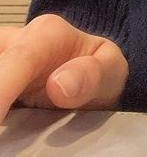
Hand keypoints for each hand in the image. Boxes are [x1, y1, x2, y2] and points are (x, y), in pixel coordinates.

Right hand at [0, 13, 127, 121]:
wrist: (93, 73)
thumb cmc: (99, 71)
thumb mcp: (111, 70)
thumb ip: (91, 75)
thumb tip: (58, 86)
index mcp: (46, 35)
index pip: (17, 59)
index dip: (0, 90)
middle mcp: (15, 41)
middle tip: (2, 133)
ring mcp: (1, 57)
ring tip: (4, 135)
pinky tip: (3, 126)